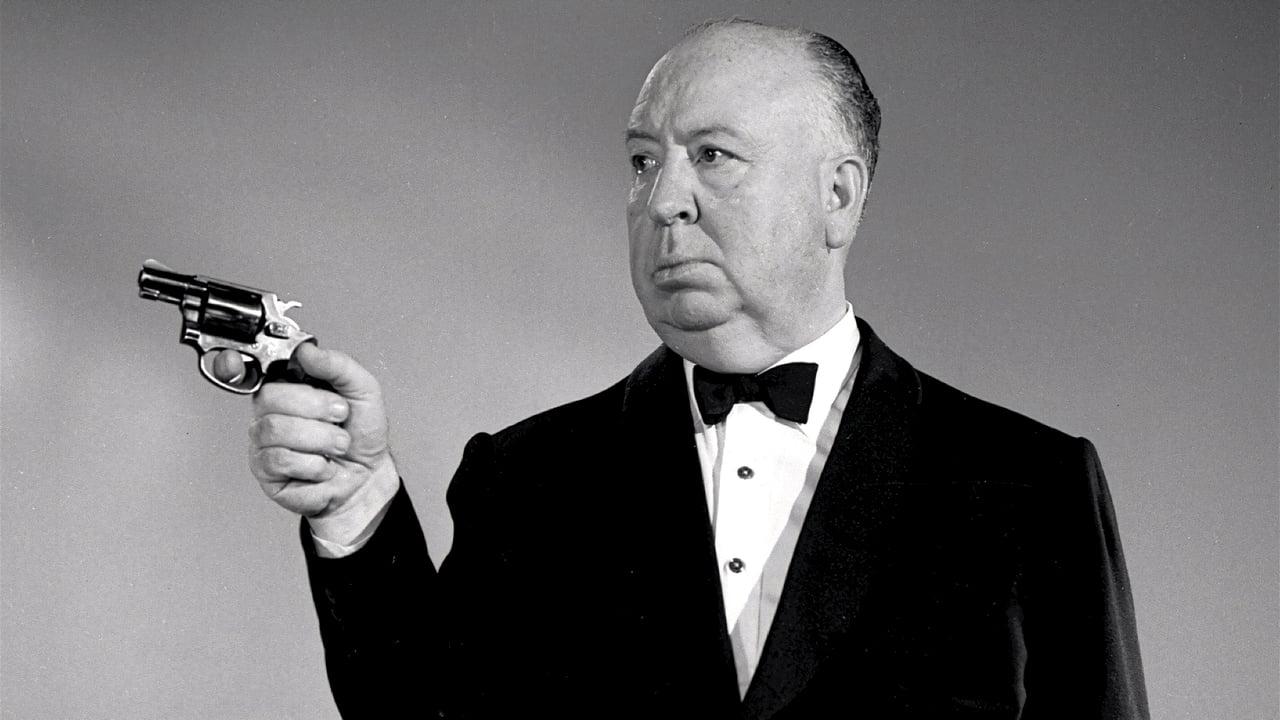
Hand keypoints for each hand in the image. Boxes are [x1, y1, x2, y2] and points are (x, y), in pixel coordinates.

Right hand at [212, 343, 399, 543]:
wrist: (369, 476)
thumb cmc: (361, 434)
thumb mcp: (362, 390)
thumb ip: (338, 365)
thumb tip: (306, 350)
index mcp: (289, 386)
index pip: (256, 368)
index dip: (234, 362)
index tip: (234, 359)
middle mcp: (271, 411)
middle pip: (270, 397)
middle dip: (316, 407)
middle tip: (339, 416)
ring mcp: (265, 442)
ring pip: (275, 429)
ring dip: (321, 439)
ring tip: (338, 444)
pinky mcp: (266, 471)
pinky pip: (279, 459)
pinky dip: (314, 464)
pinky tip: (323, 465)